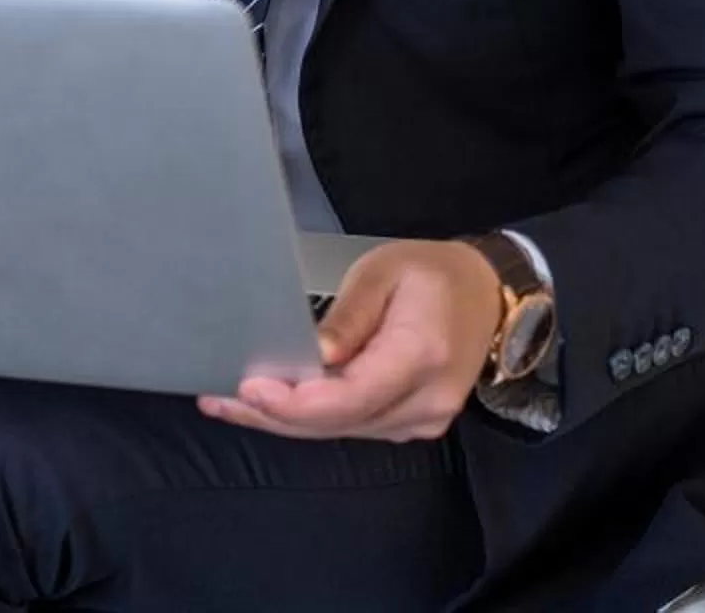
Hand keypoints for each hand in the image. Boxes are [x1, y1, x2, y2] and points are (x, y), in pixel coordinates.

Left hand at [198, 238, 503, 442]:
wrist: (486, 295)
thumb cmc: (431, 275)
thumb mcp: (384, 273)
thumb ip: (349, 317)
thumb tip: (314, 356)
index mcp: (422, 355)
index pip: (350, 397)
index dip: (295, 401)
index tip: (248, 387)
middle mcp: (426, 400)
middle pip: (337, 422)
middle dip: (273, 415)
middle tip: (218, 398)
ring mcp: (423, 420)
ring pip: (340, 431)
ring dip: (283, 420)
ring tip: (228, 402)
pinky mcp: (411, 424)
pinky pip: (352, 428)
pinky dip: (310, 419)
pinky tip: (271, 407)